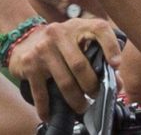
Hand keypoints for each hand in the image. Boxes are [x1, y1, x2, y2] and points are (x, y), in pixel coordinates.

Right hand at [6, 18, 121, 119]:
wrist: (23, 38)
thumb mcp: (77, 40)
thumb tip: (117, 83)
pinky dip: (47, 108)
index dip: (110, 46)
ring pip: (65, 82)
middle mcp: (59, 33)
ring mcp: (43, 49)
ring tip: (81, 107)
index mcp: (77, 26)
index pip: (99, 29)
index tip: (116, 65)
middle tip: (97, 97)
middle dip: (92, 86)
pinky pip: (42, 92)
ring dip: (76, 100)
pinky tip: (50, 114)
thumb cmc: (59, 43)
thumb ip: (97, 55)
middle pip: (81, 65)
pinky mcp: (30, 64)